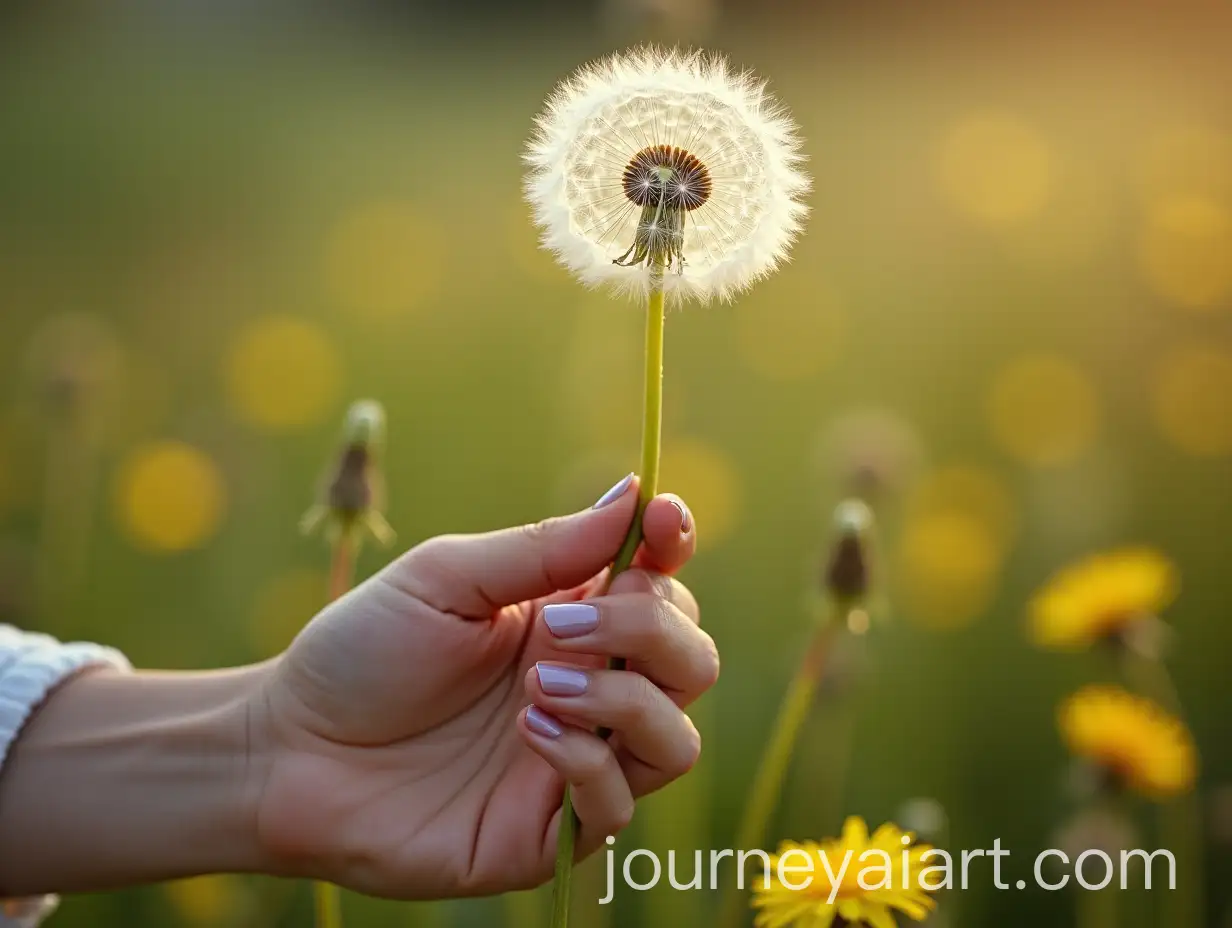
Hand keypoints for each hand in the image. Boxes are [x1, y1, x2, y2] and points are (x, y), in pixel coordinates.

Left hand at [257, 474, 717, 897]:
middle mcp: (589, 688)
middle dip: (650, 628)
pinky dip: (586, 760)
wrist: (289, 752)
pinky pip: (620, 803)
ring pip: (677, 738)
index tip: (663, 522)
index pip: (662, 584)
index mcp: (570, 619)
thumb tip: (635, 493)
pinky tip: (525, 730)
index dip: (675, 548)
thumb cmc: (360, 654)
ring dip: (625, 698)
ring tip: (536, 684)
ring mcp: (577, 762)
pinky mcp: (552, 833)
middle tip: (564, 623)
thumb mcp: (447, 579)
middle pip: (692, 660)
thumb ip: (545, 548)